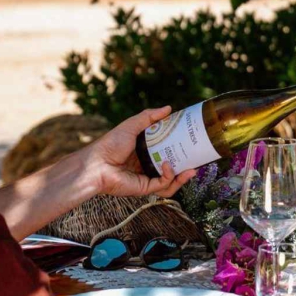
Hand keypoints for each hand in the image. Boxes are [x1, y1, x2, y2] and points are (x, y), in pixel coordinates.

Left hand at [78, 108, 196, 198]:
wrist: (97, 163)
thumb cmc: (111, 144)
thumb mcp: (132, 125)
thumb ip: (149, 117)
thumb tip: (169, 108)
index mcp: (146, 152)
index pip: (168, 151)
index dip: (181, 149)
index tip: (192, 142)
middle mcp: (148, 166)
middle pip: (173, 168)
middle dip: (187, 166)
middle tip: (199, 159)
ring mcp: (147, 178)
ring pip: (171, 181)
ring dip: (183, 177)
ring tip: (192, 169)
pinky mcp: (145, 188)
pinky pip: (163, 185)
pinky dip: (169, 176)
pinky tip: (169, 166)